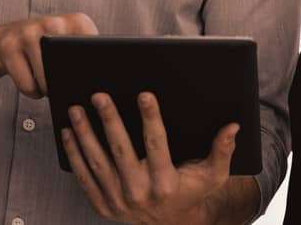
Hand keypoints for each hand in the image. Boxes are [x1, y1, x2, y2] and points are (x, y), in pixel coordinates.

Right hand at [0, 12, 98, 97]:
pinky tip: (32, 81)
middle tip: (64, 82)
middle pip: (69, 70)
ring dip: (48, 89)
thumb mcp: (72, 42)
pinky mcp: (9, 47)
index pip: (95, 52)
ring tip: (47, 81)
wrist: (7, 38)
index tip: (92, 80)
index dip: (94, 72)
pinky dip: (32, 91)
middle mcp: (54, 23)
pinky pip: (28, 86)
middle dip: (68, 83)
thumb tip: (108, 84)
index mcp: (77, 22)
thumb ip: (90, 55)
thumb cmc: (48, 47)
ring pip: (46, 81)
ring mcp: (29, 33)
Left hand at [61, 91, 237, 223]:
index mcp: (166, 184)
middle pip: (121, 151)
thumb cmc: (191, 191)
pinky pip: (85, 177)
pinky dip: (74, 154)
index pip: (156, 145)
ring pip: (98, 162)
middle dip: (109, 120)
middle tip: (99, 95)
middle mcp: (140, 194)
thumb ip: (222, 150)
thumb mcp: (212, 175)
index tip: (144, 94)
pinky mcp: (102, 205)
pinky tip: (68, 132)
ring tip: (76, 109)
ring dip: (84, 134)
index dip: (150, 118)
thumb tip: (233, 126)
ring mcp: (118, 201)